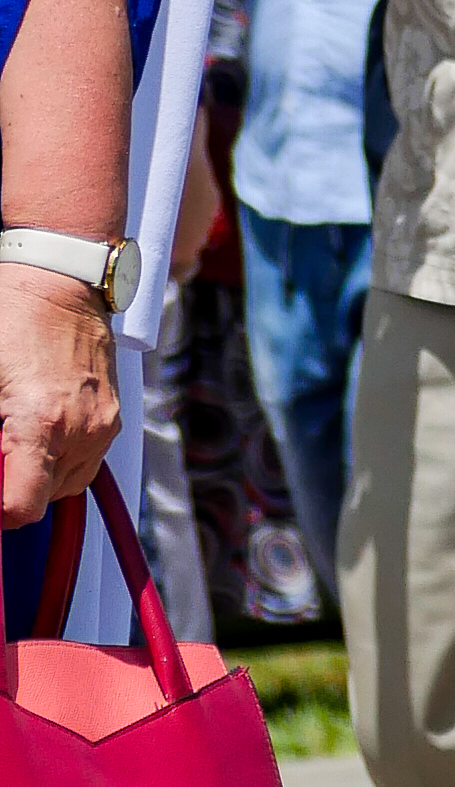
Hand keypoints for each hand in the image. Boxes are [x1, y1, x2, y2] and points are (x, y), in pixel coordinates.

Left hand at [0, 267, 119, 526]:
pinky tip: (38, 431)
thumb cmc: (11, 318)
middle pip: (42, 499)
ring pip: (64, 485)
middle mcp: (81, 431)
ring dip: (36, 475)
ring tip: (15, 440)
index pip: (21, 507)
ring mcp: (102, 425)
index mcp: (42, 424)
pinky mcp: (112, 416)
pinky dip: (58, 457)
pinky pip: (84, 461)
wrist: (59, 279)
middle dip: (14, 485)